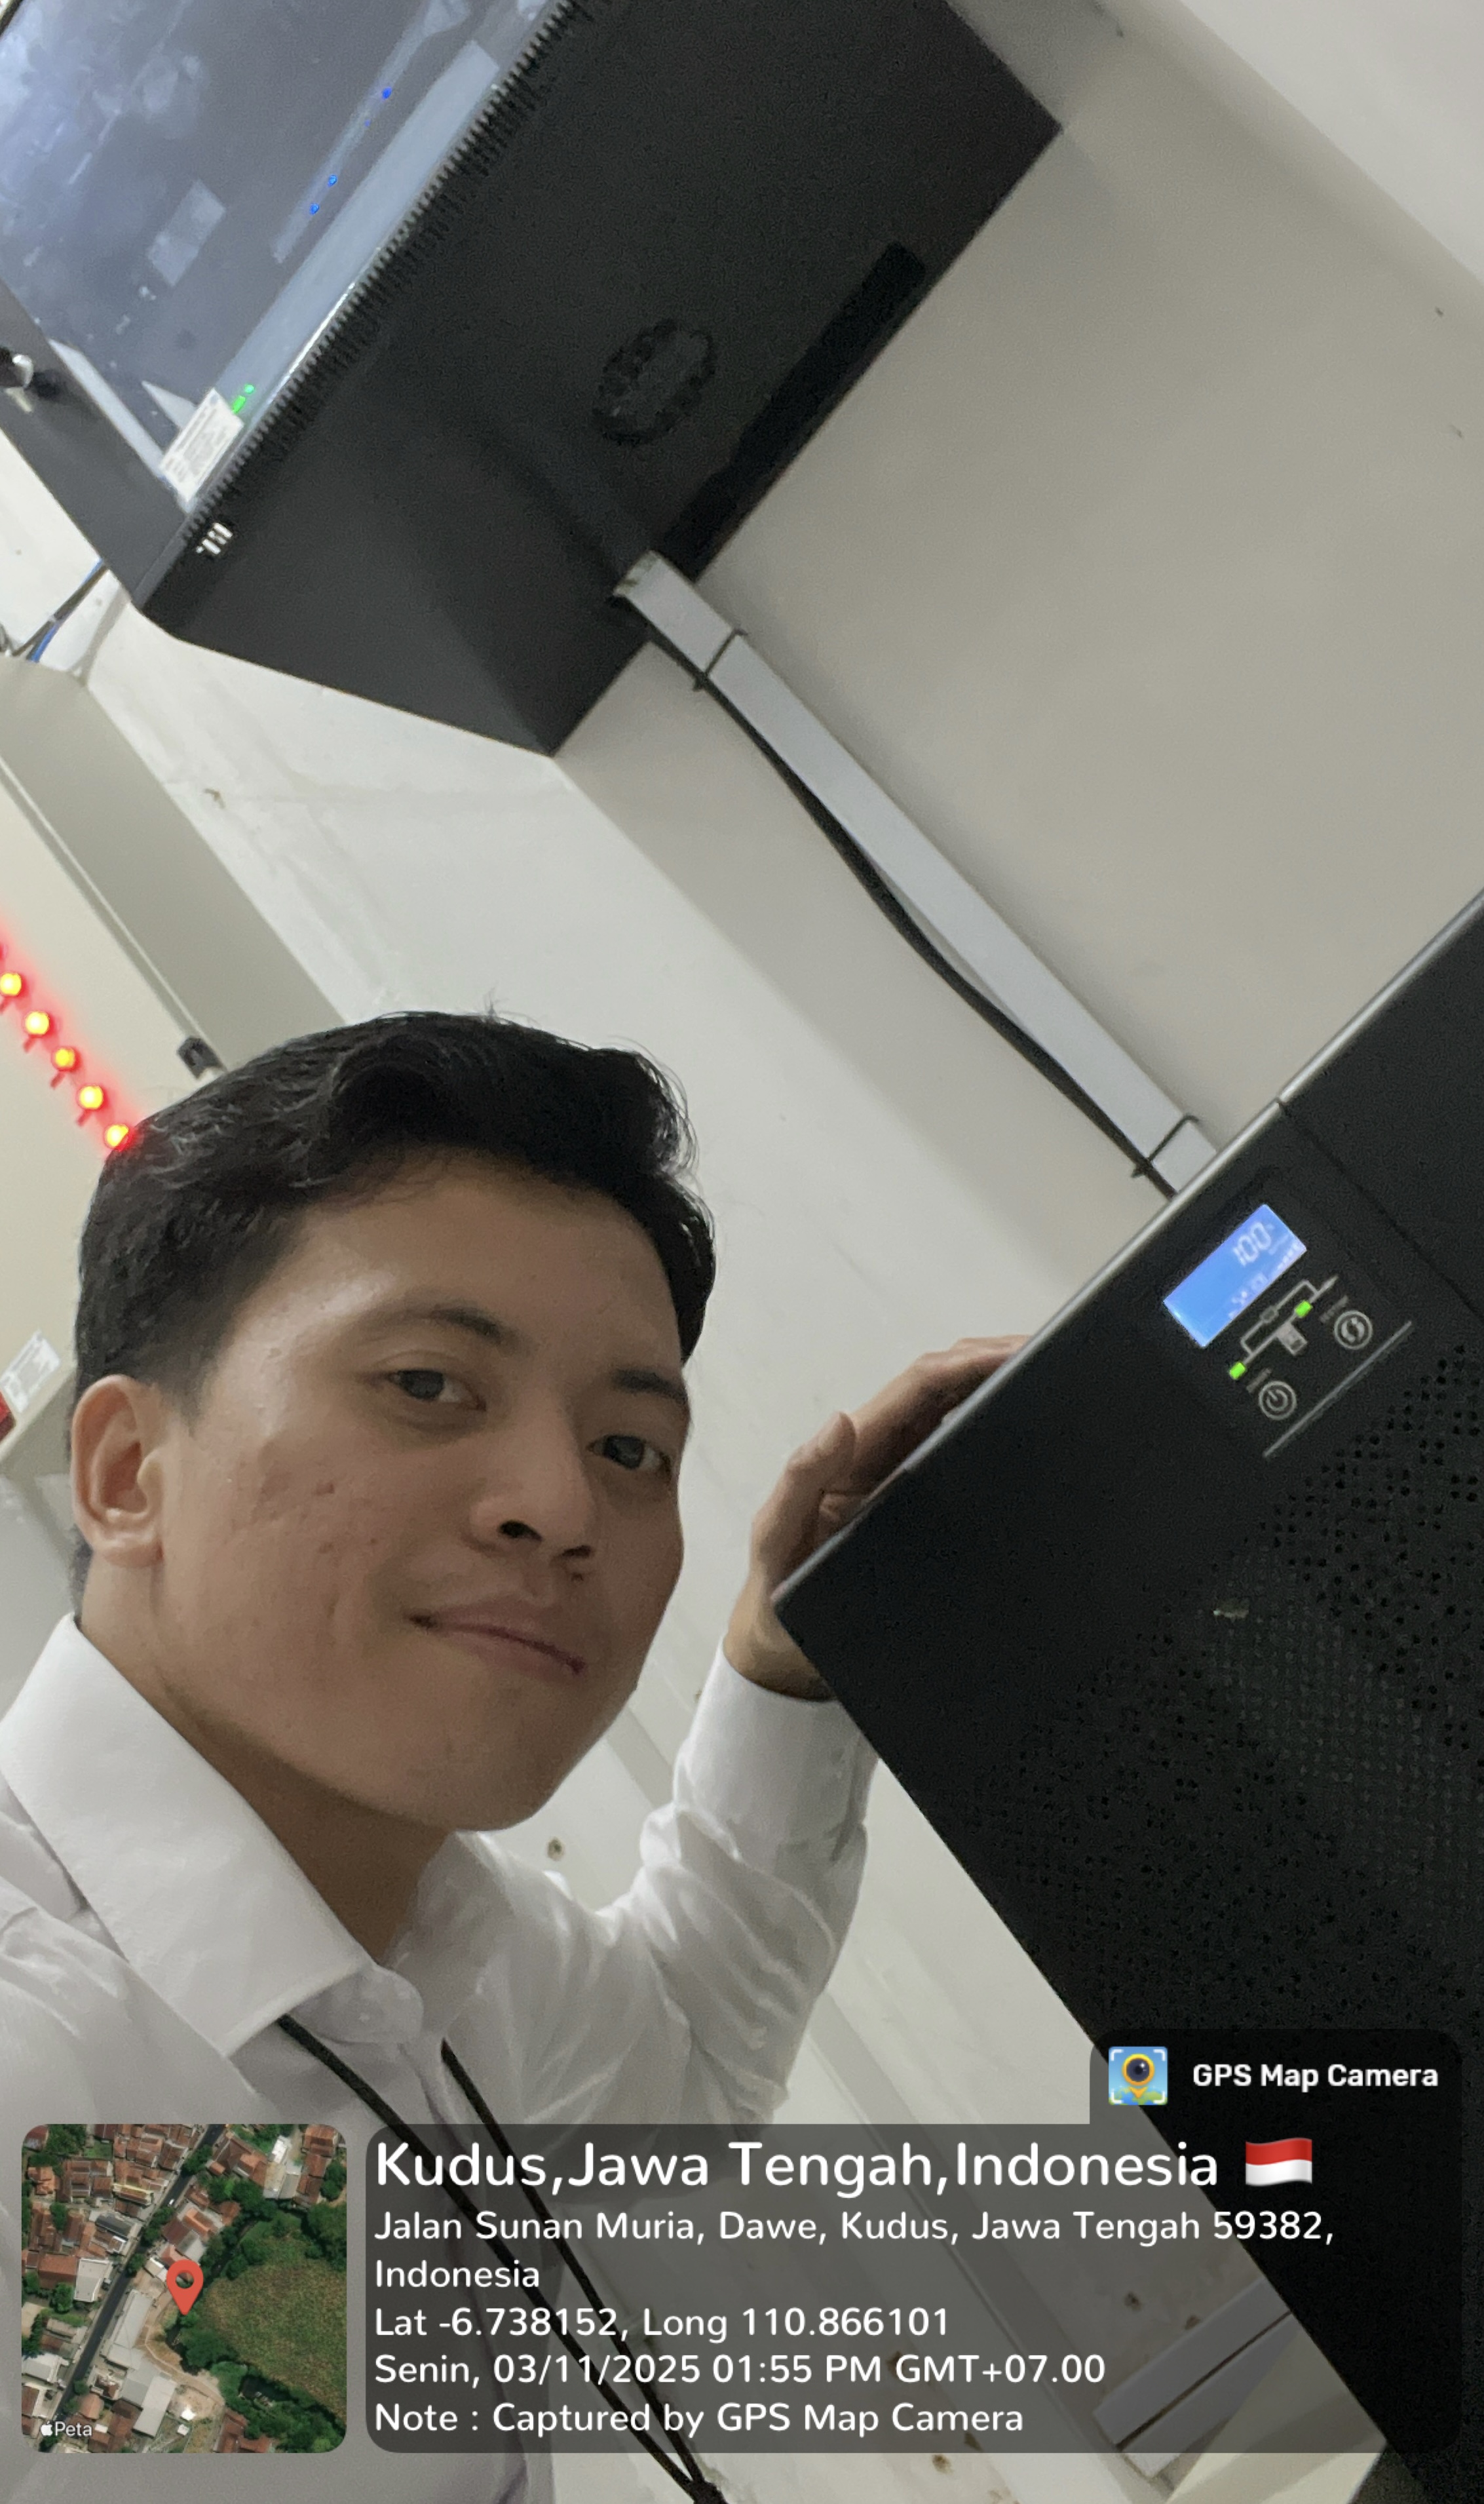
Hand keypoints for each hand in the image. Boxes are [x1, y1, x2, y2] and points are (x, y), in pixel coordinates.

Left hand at [725, 1336, 1025, 1698]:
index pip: (919, 1388)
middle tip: (1052, 1353)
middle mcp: (882, 1453)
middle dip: (994, 1359)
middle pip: (945, 1386)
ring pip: (958, 1413)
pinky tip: (1033, 1438)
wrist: (788, 1652)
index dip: (968, 1363)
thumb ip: (799, 1480)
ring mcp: (905, 1476)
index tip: (1017, 1354)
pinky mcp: (923, 1505)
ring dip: (999, 1387)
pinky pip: (962, 1455)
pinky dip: (996, 1432)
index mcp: (855, 1450)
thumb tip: (839, 1421)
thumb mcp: (777, 1538)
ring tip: (1052, 1377)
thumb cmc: (779, 1594)